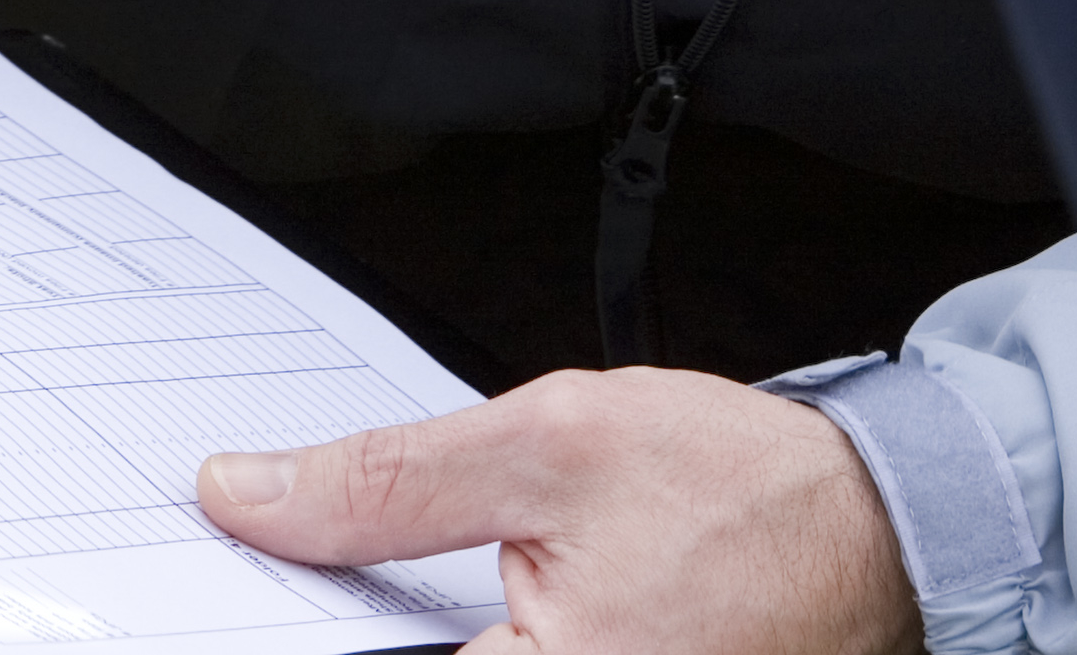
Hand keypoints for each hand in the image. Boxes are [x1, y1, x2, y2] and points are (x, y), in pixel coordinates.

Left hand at [199, 372, 913, 654]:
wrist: (875, 541)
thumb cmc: (743, 494)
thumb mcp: (559, 442)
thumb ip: (392, 478)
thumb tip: (246, 495)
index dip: (268, 609)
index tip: (202, 575)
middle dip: (340, 609)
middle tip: (296, 540)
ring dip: (393, 625)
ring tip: (403, 576)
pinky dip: (447, 640)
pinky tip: (448, 615)